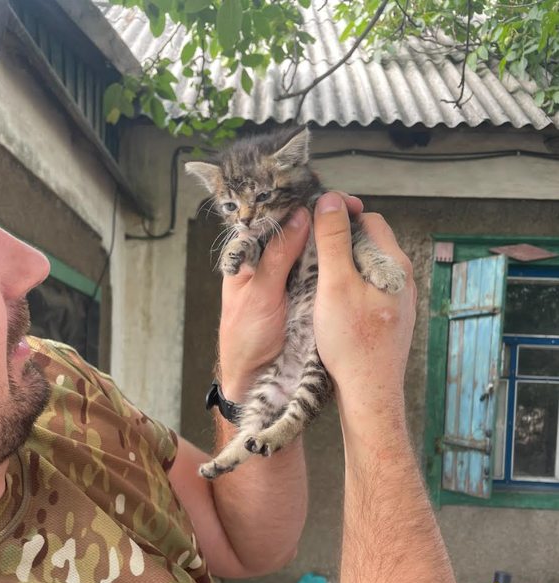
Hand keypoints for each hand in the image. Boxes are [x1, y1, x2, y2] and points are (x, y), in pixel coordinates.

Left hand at [218, 197, 363, 400]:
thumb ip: (278, 256)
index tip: (317, 187)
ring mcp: (292, 277)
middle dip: (320, 213)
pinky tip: (353, 243)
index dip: (294, 200)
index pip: (271, 218)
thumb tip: (299, 217)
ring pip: (313, 246)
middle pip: (296, 227)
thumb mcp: (259, 294)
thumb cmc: (245, 337)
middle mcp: (271, 261)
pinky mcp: (309, 293)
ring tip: (355, 215)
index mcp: (248, 256)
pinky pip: (323, 269)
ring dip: (332, 231)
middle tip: (347, 201)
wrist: (257, 376)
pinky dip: (337, 257)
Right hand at [313, 192, 415, 431]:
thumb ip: (332, 240)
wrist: (369, 392)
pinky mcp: (389, 319)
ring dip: (342, 268)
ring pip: (366, 269)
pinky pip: (367, 291)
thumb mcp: (335, 285)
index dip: (340, 217)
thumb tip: (330, 200)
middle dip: (340, 243)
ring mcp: (397, 301)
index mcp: (394, 264)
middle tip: (311, 255)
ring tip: (317, 281)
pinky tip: (331, 305)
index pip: (368, 219)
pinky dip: (348, 290)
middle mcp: (402, 279)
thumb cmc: (353, 343)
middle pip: (368, 243)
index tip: (315, 223)